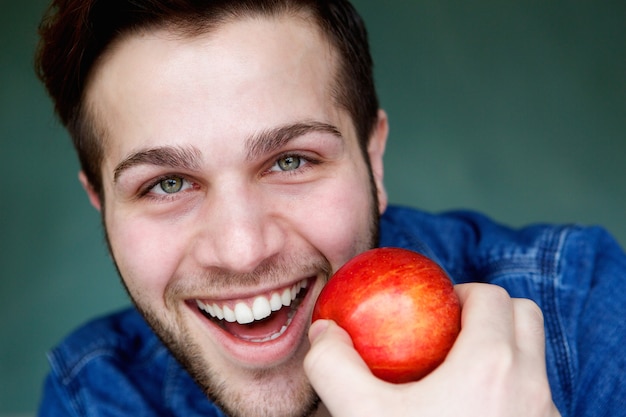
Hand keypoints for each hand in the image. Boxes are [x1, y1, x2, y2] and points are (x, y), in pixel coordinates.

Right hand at [304, 283, 561, 416]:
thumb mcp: (360, 415)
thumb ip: (333, 366)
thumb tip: (324, 333)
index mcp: (492, 364)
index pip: (491, 296)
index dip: (460, 293)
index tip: (432, 312)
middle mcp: (531, 387)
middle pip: (524, 316)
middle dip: (488, 313)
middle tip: (447, 333)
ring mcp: (545, 416)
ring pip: (535, 357)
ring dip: (503, 349)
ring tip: (458, 372)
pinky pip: (535, 395)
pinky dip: (510, 386)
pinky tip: (471, 411)